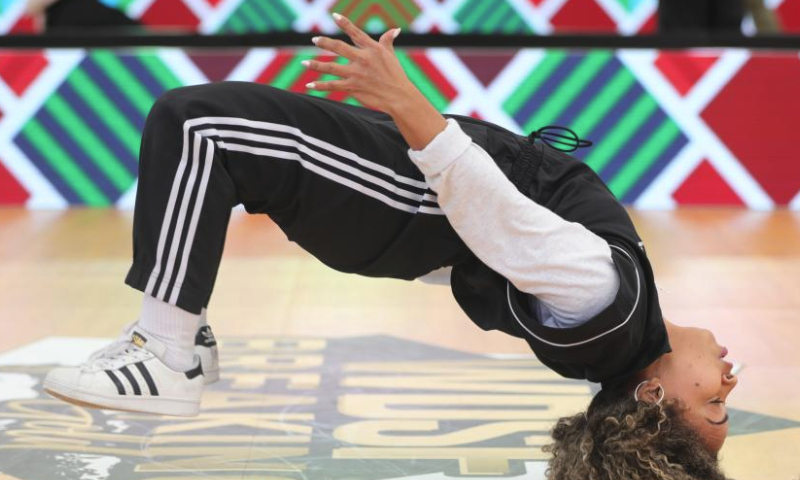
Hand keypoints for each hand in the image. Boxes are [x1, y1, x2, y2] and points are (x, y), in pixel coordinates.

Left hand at [303, 13, 418, 115]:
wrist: (399, 96)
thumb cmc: (396, 75)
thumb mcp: (392, 55)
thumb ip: (388, 41)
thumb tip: (395, 30)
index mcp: (372, 49)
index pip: (355, 33)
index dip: (344, 23)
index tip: (334, 16)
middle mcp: (362, 59)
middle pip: (338, 47)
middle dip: (324, 43)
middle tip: (315, 40)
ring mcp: (356, 74)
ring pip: (331, 67)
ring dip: (315, 65)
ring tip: (304, 63)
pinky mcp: (353, 87)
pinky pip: (332, 86)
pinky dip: (320, 86)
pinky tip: (309, 85)